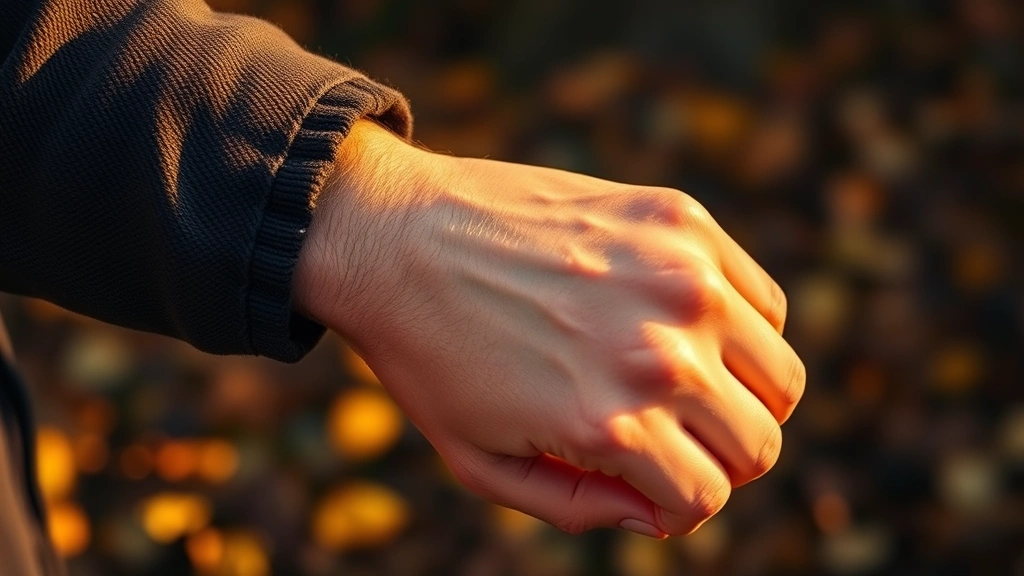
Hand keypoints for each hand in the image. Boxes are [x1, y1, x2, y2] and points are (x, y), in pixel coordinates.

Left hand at [294, 120, 805, 537]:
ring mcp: (680, 279)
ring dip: (739, 396)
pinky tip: (682, 326)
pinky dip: (737, 326)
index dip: (676, 505)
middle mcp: (659, 354)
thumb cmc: (430, 357)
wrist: (394, 237)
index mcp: (609, 424)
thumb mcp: (484, 465)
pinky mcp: (680, 220)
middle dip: (715, 459)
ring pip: (779, 375)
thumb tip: (658, 512)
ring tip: (683, 386)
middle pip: (758, 443)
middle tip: (667, 439)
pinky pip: (760, 300)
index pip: (705, 496)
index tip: (647, 487)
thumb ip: (579, 508)